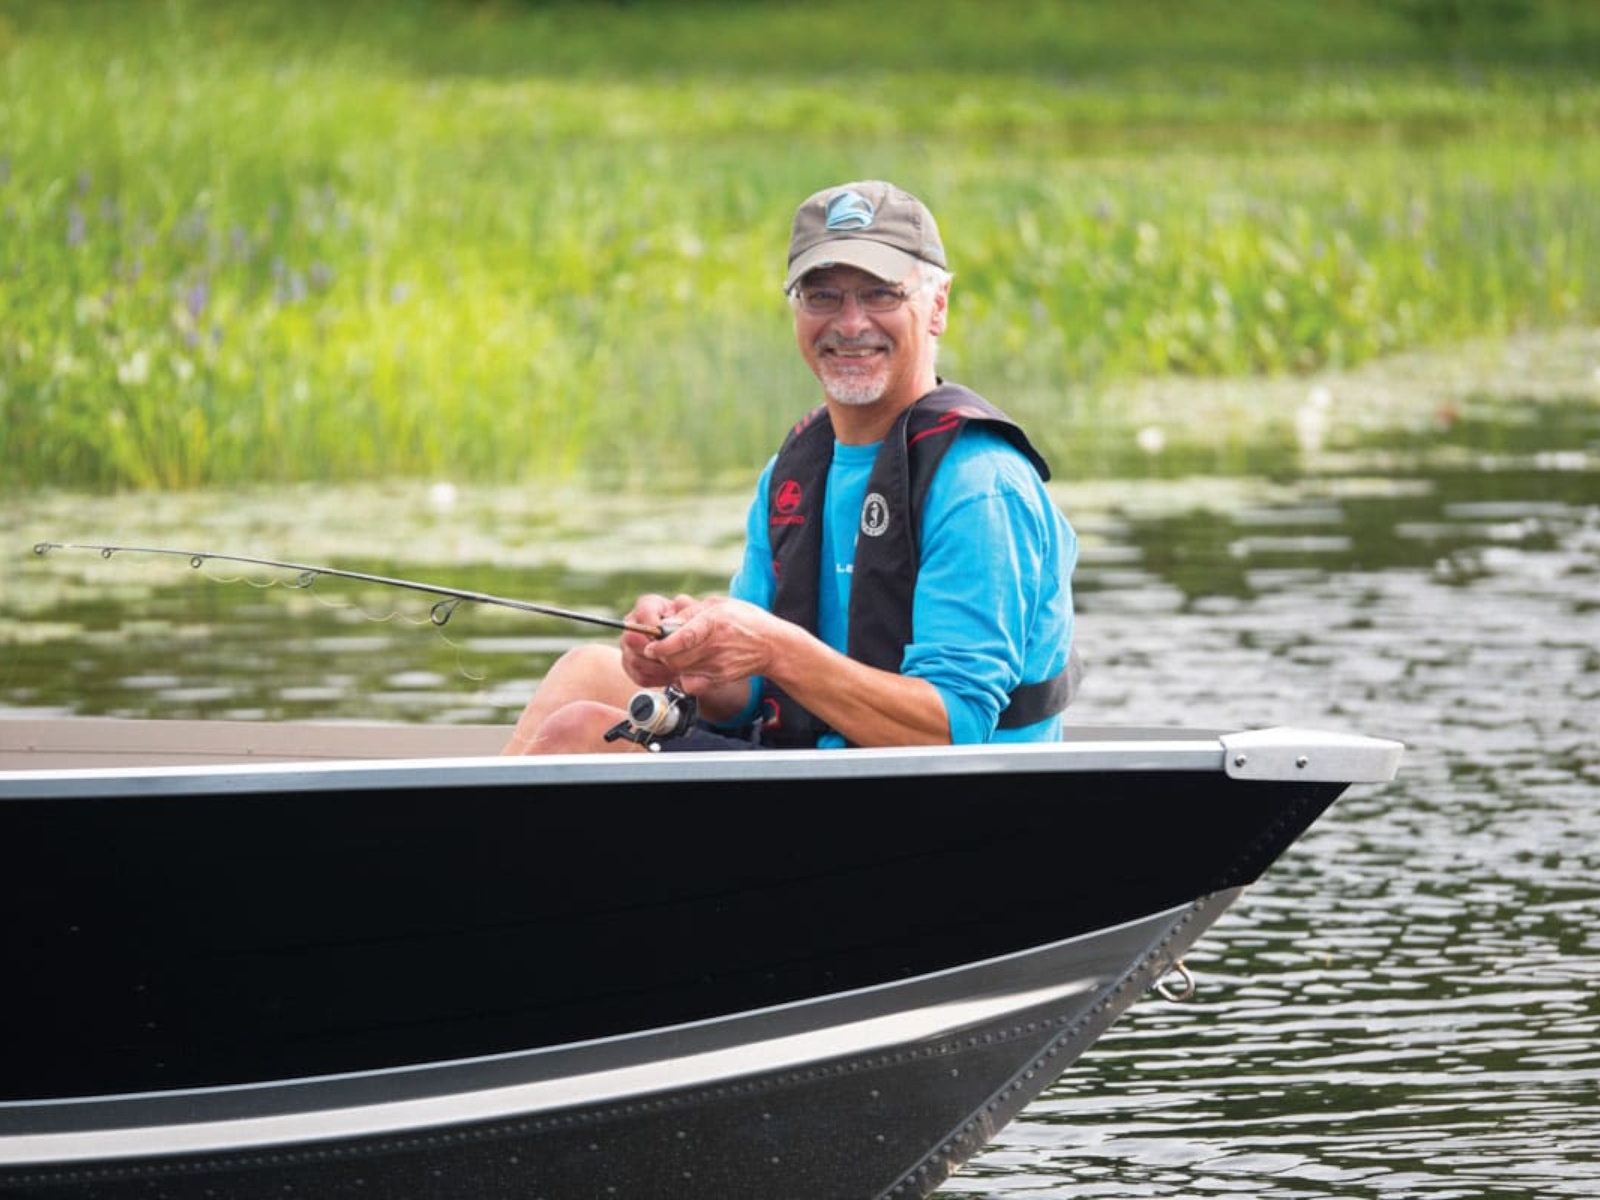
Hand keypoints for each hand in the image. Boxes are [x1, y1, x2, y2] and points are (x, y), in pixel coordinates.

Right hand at [619, 592, 702, 687]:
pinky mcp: (629, 664)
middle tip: (673, 659)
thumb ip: (688, 608)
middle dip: (654, 652)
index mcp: (647, 606)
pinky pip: (639, 676)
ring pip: (634, 660)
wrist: (685, 644)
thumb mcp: (693, 613)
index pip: (643, 613)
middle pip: (632, 639)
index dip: (654, 628)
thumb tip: (681, 603)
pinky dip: (656, 680)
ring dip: (657, 669)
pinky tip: (670, 677)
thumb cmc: (689, 625)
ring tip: (676, 670)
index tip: (666, 639)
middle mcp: (632, 624)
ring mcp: (627, 645)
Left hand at [640, 596, 781, 694]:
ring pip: (680, 671)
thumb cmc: (745, 620)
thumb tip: (666, 623)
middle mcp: (714, 646)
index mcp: (714, 622)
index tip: (651, 646)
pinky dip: (684, 677)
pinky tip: (689, 667)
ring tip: (679, 653)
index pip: (681, 638)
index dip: (662, 644)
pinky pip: (690, 683)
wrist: (771, 645)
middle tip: (663, 647)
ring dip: (672, 663)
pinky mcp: (718, 679)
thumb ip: (690, 612)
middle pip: (675, 658)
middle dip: (662, 654)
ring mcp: (717, 665)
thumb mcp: (718, 604)